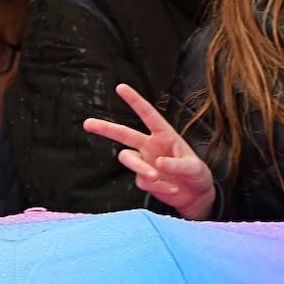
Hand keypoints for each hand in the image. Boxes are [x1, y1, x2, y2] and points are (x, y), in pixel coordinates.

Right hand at [83, 83, 215, 220]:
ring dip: (140, 169)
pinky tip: (172, 190)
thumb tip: (156, 163)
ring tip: (155, 178)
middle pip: (123, 134)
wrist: (195, 196)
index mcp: (164, 135)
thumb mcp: (194, 168)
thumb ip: (176, 165)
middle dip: (105, 128)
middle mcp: (150, 146)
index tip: (120, 87)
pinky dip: (157, 187)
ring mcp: (144, 162)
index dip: (134, 100)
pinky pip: (142, 181)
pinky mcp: (142, 178)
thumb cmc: (197, 175)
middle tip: (87, 123)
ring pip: (128, 159)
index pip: (148, 114)